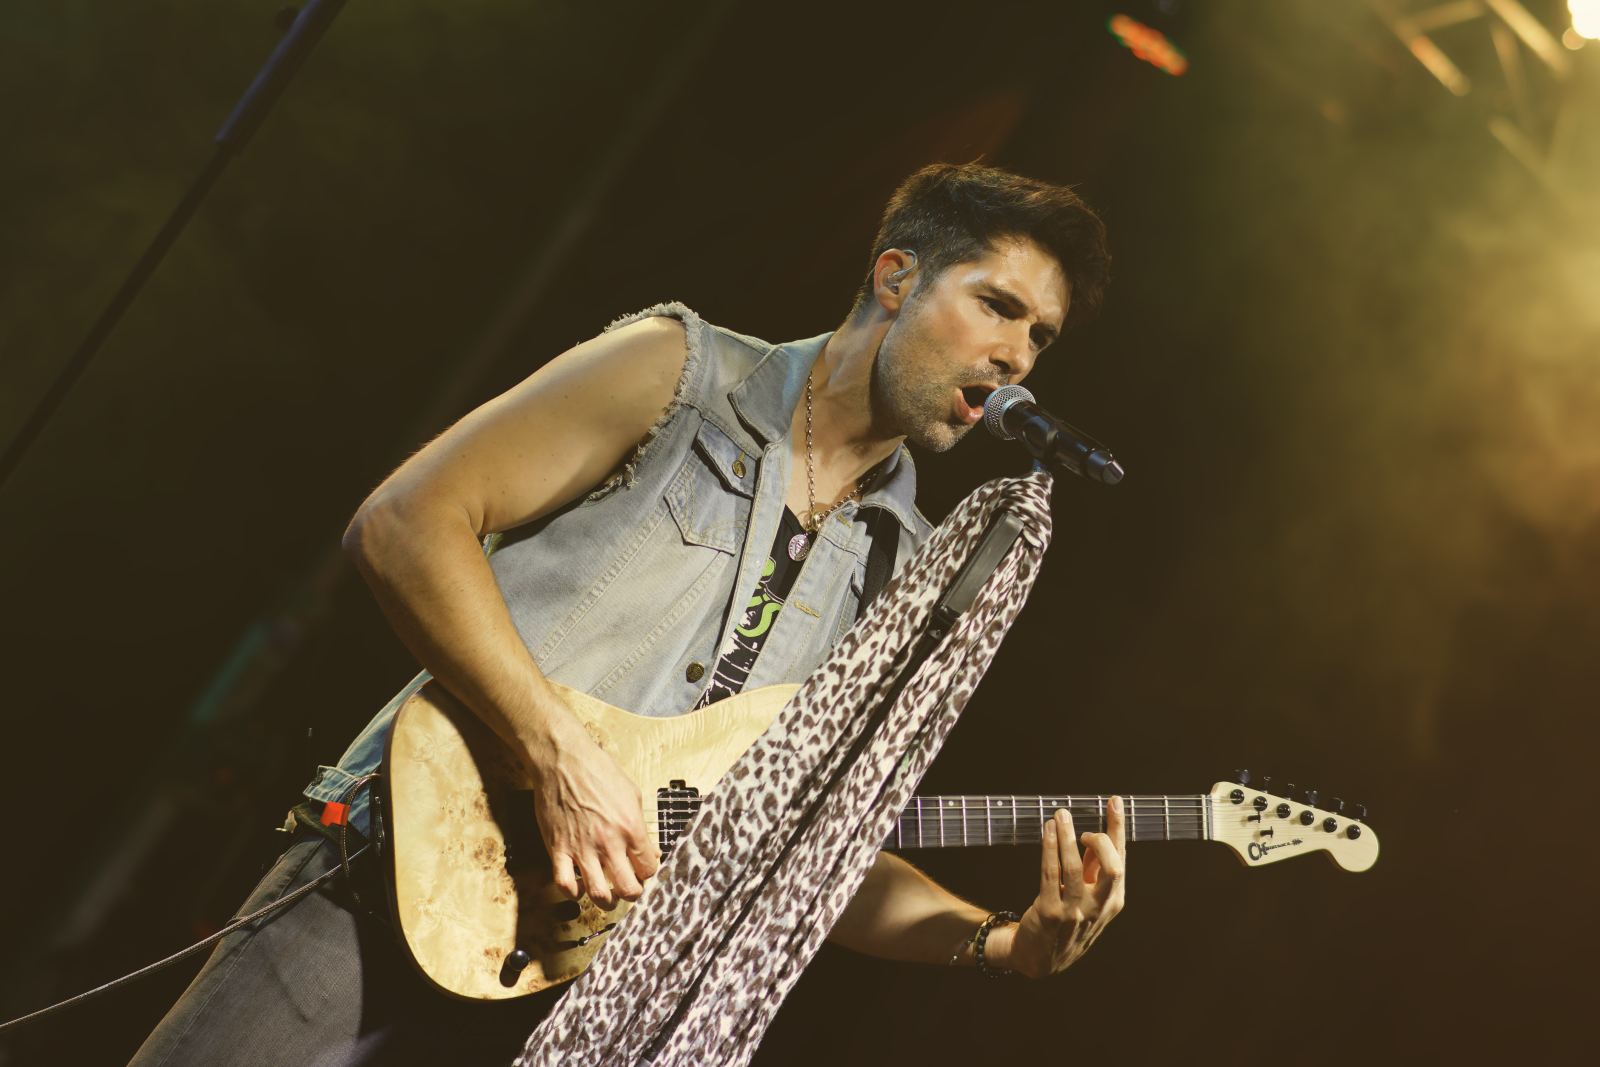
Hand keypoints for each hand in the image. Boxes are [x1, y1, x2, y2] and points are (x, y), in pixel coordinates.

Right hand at [527, 711, 659, 909]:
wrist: (563, 759)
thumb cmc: (597, 770)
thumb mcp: (632, 793)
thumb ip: (641, 825)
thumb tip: (650, 848)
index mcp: (631, 827)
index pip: (649, 867)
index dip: (650, 874)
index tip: (645, 872)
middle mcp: (608, 841)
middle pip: (629, 889)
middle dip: (633, 893)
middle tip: (630, 888)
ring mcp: (582, 847)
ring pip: (598, 895)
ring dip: (606, 901)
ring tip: (608, 895)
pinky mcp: (558, 848)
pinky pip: (565, 884)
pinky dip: (574, 893)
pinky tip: (580, 886)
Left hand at [987, 797, 1126, 977]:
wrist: (1040, 957)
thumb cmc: (1067, 921)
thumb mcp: (1088, 897)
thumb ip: (1093, 869)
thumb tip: (1096, 836)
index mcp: (1112, 901)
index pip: (1120, 860)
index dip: (1118, 829)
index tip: (1115, 803)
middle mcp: (1098, 908)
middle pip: (1111, 868)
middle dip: (1102, 838)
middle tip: (1082, 822)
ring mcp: (1074, 912)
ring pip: (1074, 867)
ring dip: (1066, 837)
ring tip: (1059, 816)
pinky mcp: (1049, 913)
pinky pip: (1050, 874)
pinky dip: (1049, 848)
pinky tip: (1046, 832)